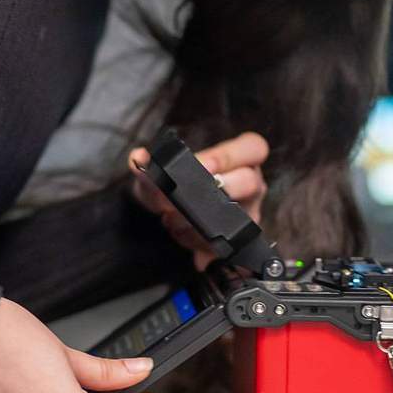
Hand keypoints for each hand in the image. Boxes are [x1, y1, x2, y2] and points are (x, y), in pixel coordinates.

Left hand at [126, 131, 268, 271]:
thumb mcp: (158, 169)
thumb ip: (147, 162)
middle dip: (213, 193)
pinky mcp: (239, 238)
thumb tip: (139, 158)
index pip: (253, 147)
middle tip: (182, 199)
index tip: (203, 166)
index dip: (230, 156)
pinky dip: (200, 244)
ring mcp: (248, 212)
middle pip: (251, 183)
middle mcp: (250, 183)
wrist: (166, 209)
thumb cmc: (172, 180)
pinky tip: (184, 240)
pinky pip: (227, 243)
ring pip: (238, 217)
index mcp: (241, 157)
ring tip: (173, 220)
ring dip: (201, 222)